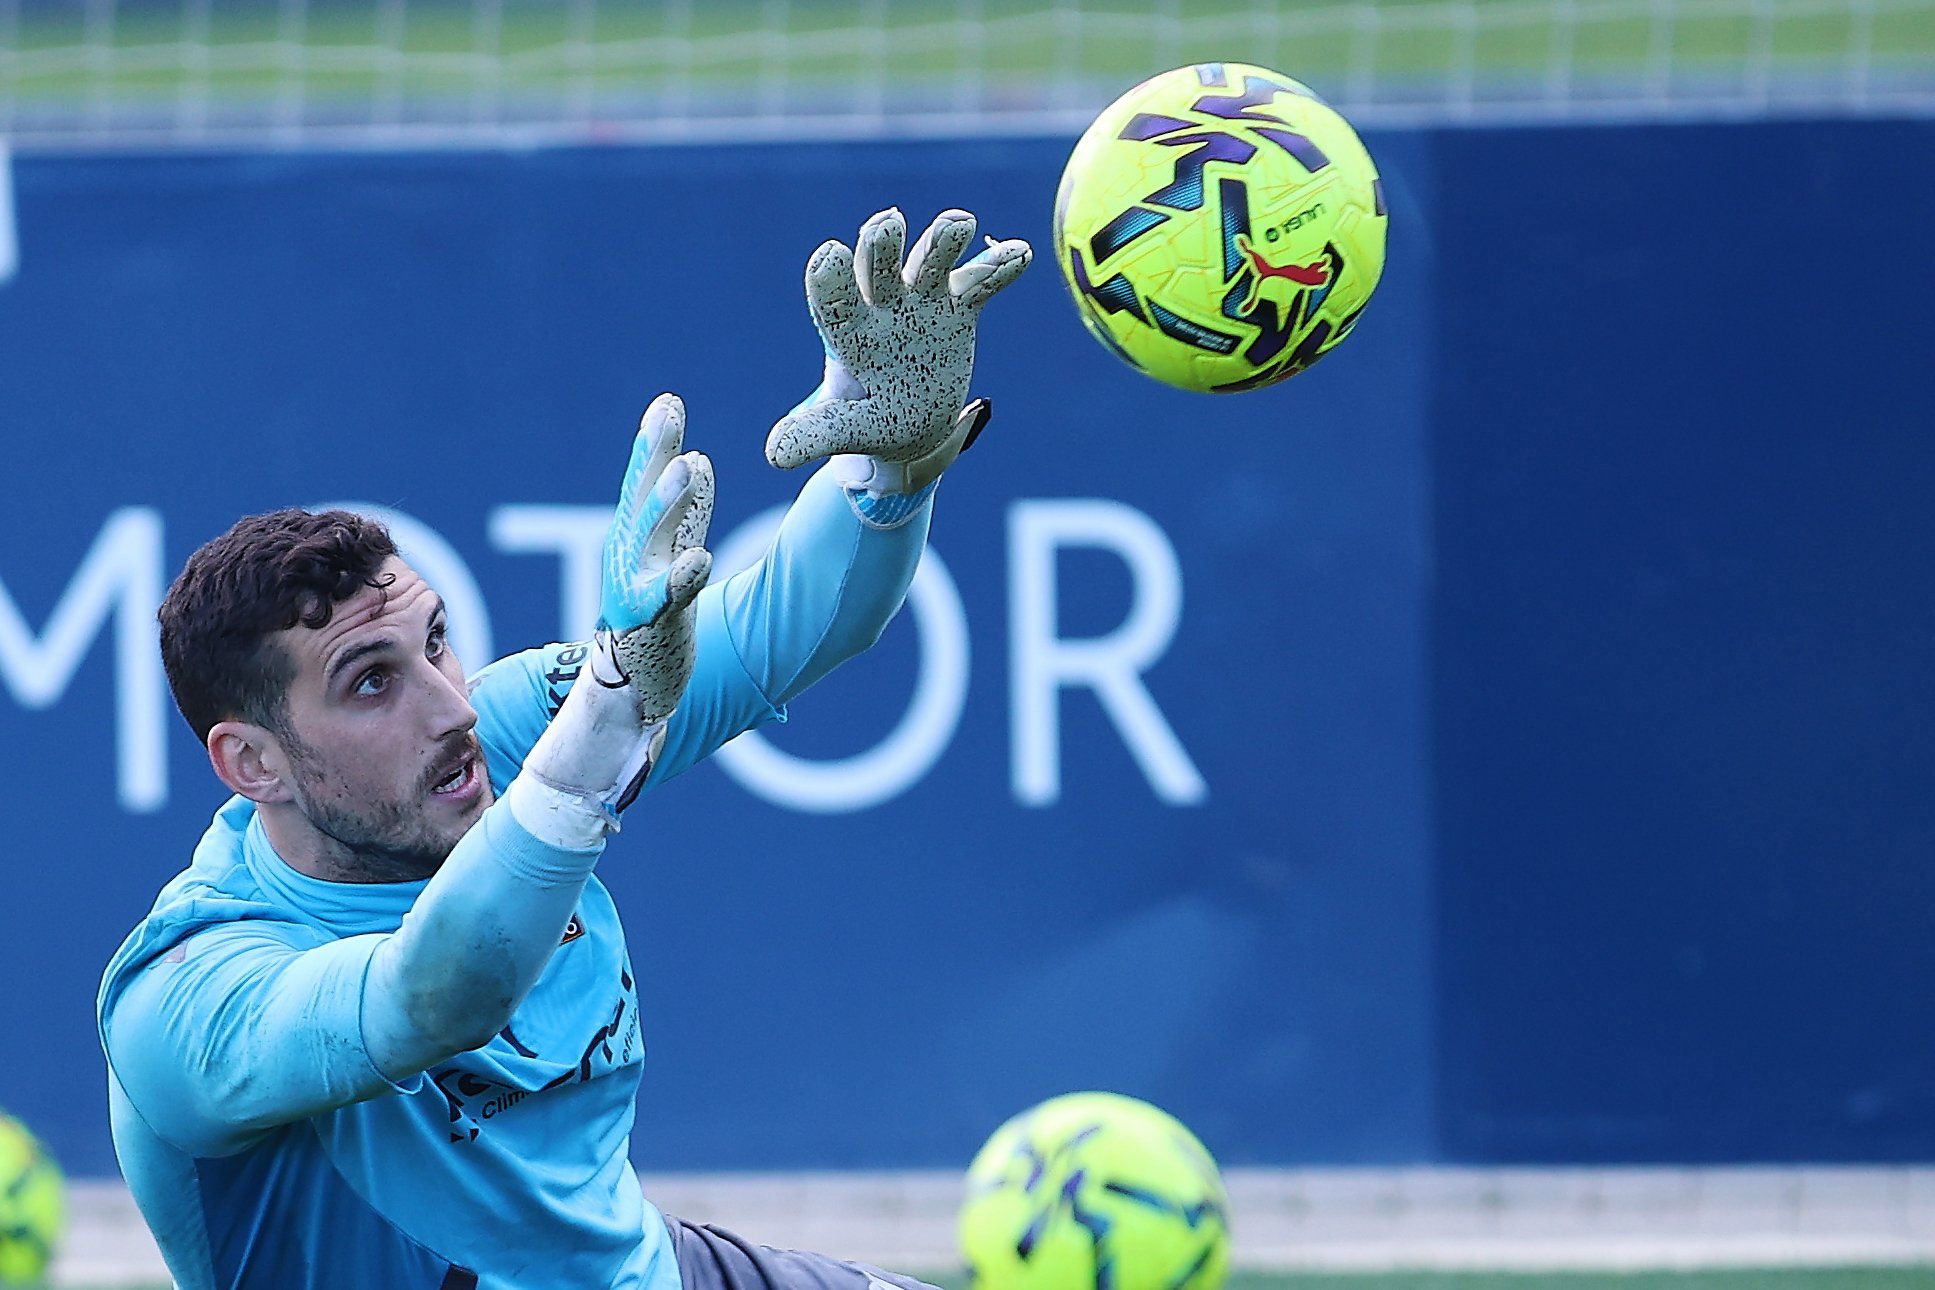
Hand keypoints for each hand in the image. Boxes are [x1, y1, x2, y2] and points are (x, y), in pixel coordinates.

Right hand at [597, 393, 713, 723]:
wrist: (635, 684)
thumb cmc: (655, 613)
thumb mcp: (670, 553)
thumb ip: (685, 511)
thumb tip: (695, 458)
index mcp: (635, 538)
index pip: (643, 481)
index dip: (653, 442)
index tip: (667, 401)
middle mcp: (631, 557)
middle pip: (645, 496)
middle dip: (656, 454)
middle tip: (670, 414)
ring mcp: (640, 589)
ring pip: (656, 538)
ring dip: (671, 501)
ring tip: (690, 465)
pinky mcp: (656, 624)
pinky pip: (670, 599)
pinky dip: (681, 578)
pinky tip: (699, 559)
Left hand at [766, 207, 1030, 493]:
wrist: (913, 424)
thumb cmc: (871, 421)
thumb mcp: (846, 430)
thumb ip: (816, 433)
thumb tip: (775, 456)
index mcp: (849, 332)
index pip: (833, 298)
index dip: (831, 278)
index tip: (829, 255)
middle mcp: (883, 306)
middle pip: (879, 265)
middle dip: (882, 244)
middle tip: (887, 226)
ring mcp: (923, 303)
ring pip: (931, 261)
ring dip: (943, 241)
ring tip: (960, 224)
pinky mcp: (959, 308)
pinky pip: (981, 281)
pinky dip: (999, 267)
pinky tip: (1021, 254)